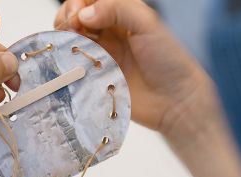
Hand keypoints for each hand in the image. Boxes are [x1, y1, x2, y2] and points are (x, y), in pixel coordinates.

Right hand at [55, 0, 216, 143]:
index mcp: (123, 14)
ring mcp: (102, 56)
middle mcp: (110, 32)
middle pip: (77, 17)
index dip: (79, 2)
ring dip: (64, 37)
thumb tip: (84, 14)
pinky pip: (76, 67)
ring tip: (69, 44)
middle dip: (68, 17)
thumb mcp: (147, 23)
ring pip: (73, 40)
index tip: (78, 15)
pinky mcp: (97, 79)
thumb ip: (117, 9)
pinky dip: (67, 61)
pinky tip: (70, 62)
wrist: (175, 102)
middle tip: (71, 28)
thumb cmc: (169, 60)